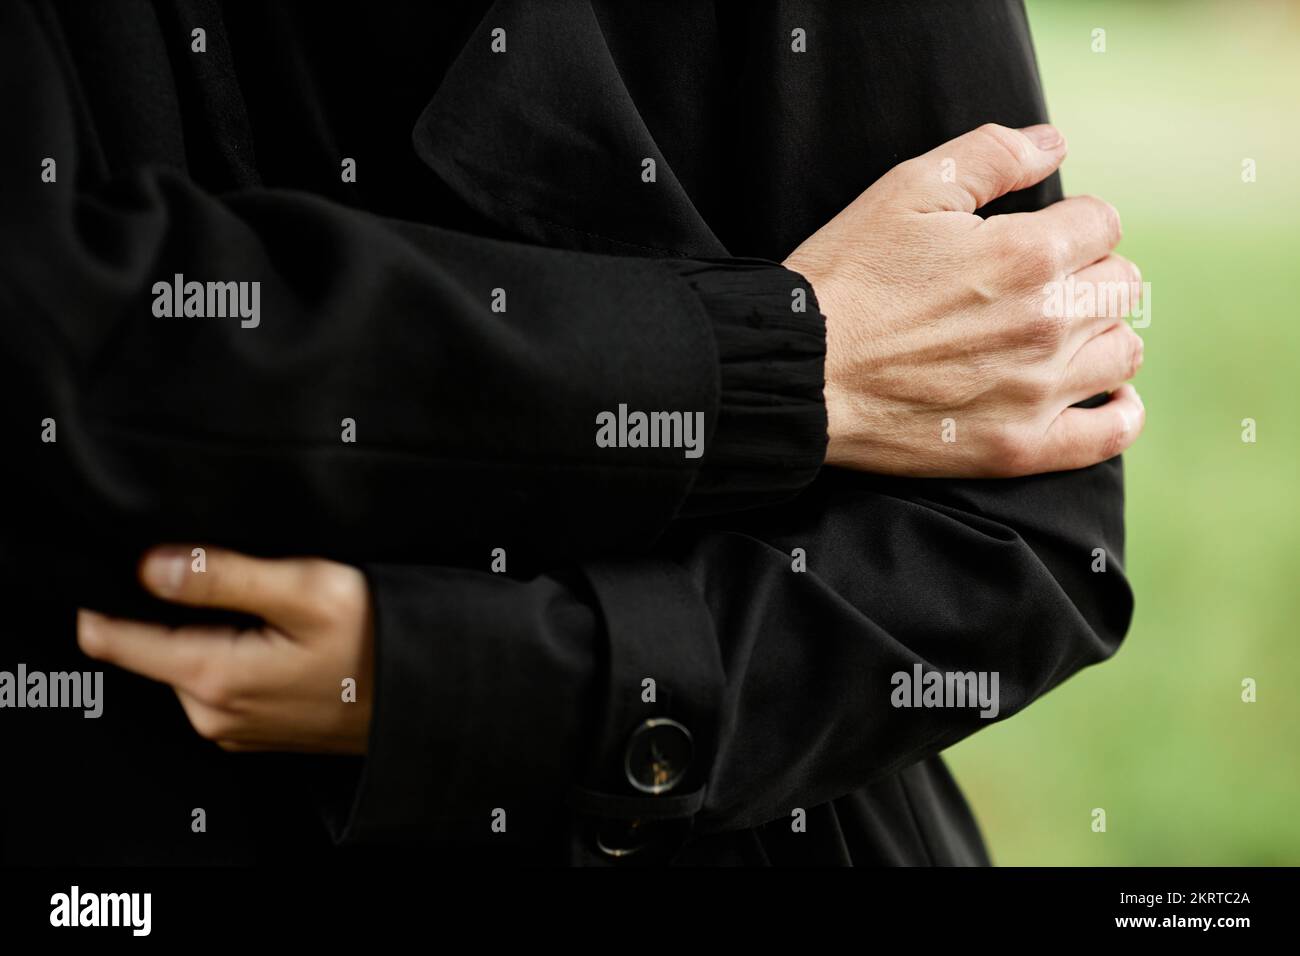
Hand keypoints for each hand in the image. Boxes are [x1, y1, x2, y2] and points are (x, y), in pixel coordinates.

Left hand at [77, 546, 373, 753]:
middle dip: (176, 610)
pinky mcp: (255, 729)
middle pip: (155, 646)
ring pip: (188, 662)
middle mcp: (213, 711)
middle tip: (241, 584)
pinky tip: (281, 641)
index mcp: (214, 674)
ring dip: (211, 633)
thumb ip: (222, 575)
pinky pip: (220, 684)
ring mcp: (233, 726)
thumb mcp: (306, 589)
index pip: (116, 640)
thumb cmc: (378, 643)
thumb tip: (151, 565)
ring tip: (271, 612)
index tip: (106, 573)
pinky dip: (236, 656)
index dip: (103, 600)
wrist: (424, 695)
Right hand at [785, 123, 1144, 477]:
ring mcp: (1037, 391)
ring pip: (1123, 351)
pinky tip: (1106, 398)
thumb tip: (1054, 143)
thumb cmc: (846, 277)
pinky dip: (1118, 415)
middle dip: (1087, 273)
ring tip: (1060, 334)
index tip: (1033, 235)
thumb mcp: (907, 190)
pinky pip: (1108, 434)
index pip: (1102, 222)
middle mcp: (1047, 323)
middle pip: (1120, 284)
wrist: (798, 371)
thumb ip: (990, 155)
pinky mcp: (1017, 447)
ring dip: (1101, 334)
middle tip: (1036, 285)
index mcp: (1028, 253)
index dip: (1068, 220)